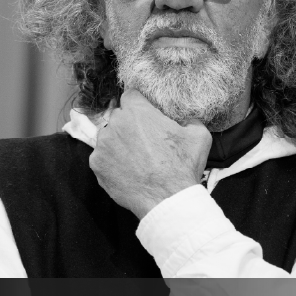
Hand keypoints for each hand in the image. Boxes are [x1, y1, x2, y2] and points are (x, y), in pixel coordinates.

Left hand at [89, 89, 211, 218]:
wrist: (167, 200)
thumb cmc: (182, 166)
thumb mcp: (199, 136)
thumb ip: (191, 120)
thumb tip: (187, 120)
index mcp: (137, 111)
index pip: (130, 95)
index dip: (139, 103)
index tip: (145, 114)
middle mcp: (116, 124)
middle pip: (119, 116)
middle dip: (129, 125)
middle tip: (144, 141)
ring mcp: (103, 145)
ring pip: (108, 137)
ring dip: (119, 143)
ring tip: (135, 158)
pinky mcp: (96, 164)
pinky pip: (102, 157)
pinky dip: (111, 162)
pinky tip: (127, 171)